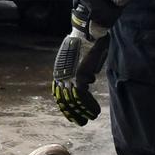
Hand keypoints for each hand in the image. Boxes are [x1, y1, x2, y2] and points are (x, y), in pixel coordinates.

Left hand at [50, 4, 110, 125]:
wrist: (89, 31)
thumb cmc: (87, 42)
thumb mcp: (81, 58)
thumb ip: (82, 70)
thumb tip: (87, 80)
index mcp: (59, 72)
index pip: (59, 95)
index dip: (66, 106)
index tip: (72, 114)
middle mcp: (61, 76)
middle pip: (64, 101)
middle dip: (73, 113)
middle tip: (81, 122)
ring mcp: (69, 77)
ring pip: (75, 101)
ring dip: (85, 111)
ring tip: (92, 117)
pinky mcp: (79, 76)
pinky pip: (83, 97)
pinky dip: (90, 106)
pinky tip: (96, 112)